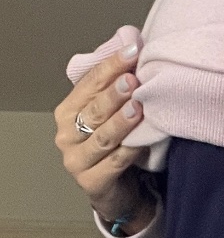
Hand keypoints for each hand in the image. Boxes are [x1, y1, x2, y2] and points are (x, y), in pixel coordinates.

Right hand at [54, 49, 155, 235]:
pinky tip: (144, 140)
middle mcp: (66, 135)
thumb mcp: (109, 115)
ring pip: (103, 137)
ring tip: (138, 106)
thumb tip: (133, 47)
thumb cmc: (114, 146)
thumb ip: (113, 88)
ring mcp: (76, 161)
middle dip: (114, 93)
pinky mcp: (92, 183)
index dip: (110, 66)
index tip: (132, 50)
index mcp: (67, 112)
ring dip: (121, 121)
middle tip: (133, 80)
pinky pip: (114, 163)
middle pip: (94, 110)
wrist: (117, 190)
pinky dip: (130, 150)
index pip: (89, 83)